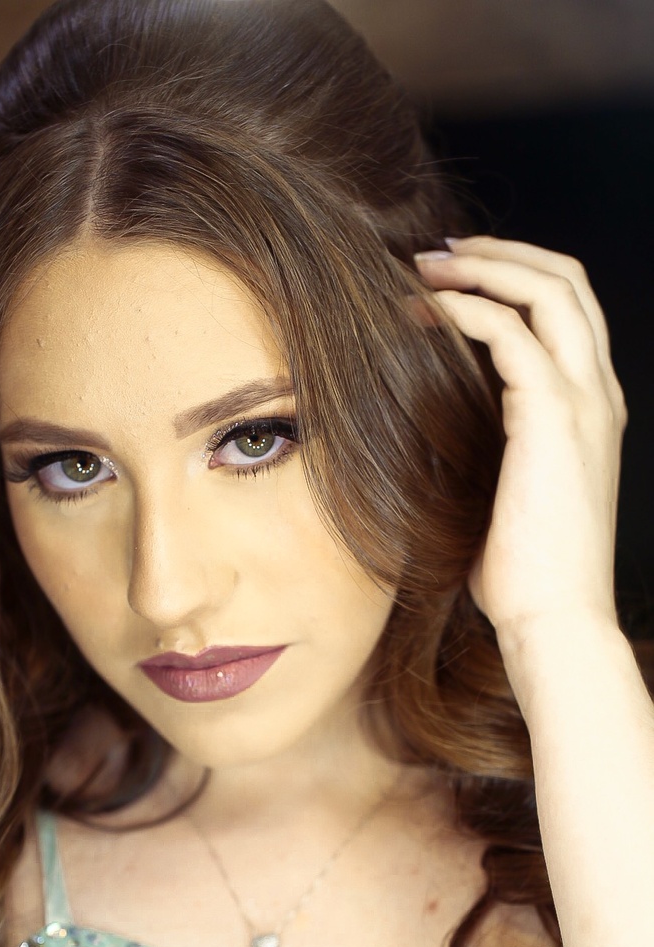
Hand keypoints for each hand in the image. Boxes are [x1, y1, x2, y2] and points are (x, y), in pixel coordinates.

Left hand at [413, 235, 626, 648]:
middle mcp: (599, 393)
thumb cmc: (524, 574)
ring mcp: (584, 400)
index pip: (568, 311)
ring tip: (424, 267)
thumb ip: (491, 446)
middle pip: (567, 280)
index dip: (515, 277)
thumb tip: (434, 426)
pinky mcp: (554, 416)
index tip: (454, 276)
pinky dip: (466, 309)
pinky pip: (512, 332)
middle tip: (436, 253)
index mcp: (593, 408)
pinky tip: (425, 312)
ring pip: (550, 288)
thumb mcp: (507, 494)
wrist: (554, 617)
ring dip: (484, 265)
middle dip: (500, 252)